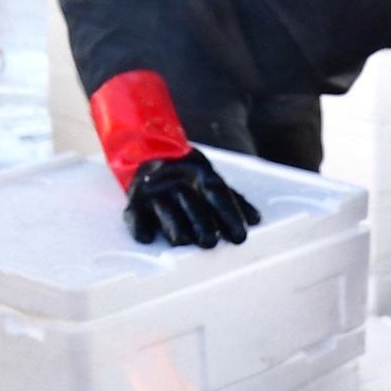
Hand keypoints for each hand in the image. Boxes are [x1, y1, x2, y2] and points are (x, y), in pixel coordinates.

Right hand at [125, 149, 260, 249]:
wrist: (149, 149)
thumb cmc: (187, 175)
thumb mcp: (210, 180)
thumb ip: (232, 200)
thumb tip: (255, 219)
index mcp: (202, 176)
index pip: (219, 196)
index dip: (230, 216)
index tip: (239, 236)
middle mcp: (179, 183)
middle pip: (192, 205)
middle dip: (201, 224)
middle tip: (210, 242)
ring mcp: (156, 191)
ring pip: (166, 211)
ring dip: (174, 227)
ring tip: (182, 241)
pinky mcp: (136, 200)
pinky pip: (136, 214)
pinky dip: (140, 226)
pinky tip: (146, 237)